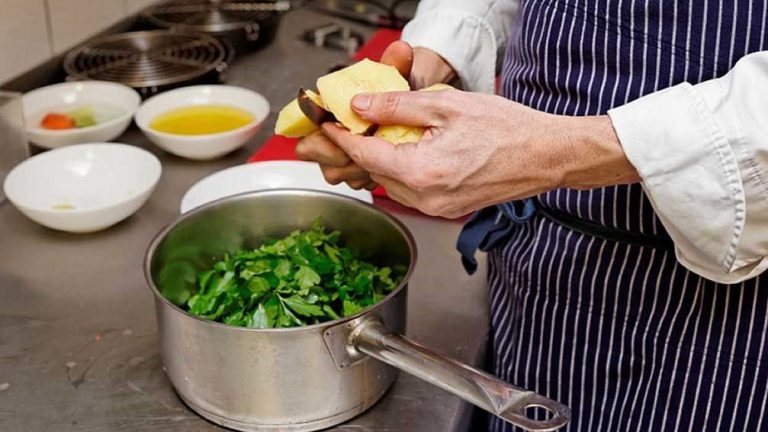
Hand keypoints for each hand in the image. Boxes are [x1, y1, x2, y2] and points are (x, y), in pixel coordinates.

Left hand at [321, 89, 639, 217]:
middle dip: (360, 147)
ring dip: (382, 160)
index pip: (364, 155)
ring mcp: (437, 209)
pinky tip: (411, 150)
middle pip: (373, 173)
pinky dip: (403, 170)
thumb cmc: (508, 130)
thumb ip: (397, 107)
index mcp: (422, 173)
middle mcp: (425, 199)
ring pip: (391, 183)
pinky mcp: (447, 209)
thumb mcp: (446, 106)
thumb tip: (362, 106)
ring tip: (384, 133)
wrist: (547, 156)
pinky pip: (411, 191)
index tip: (328, 123)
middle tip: (355, 122)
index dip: (341, 136)